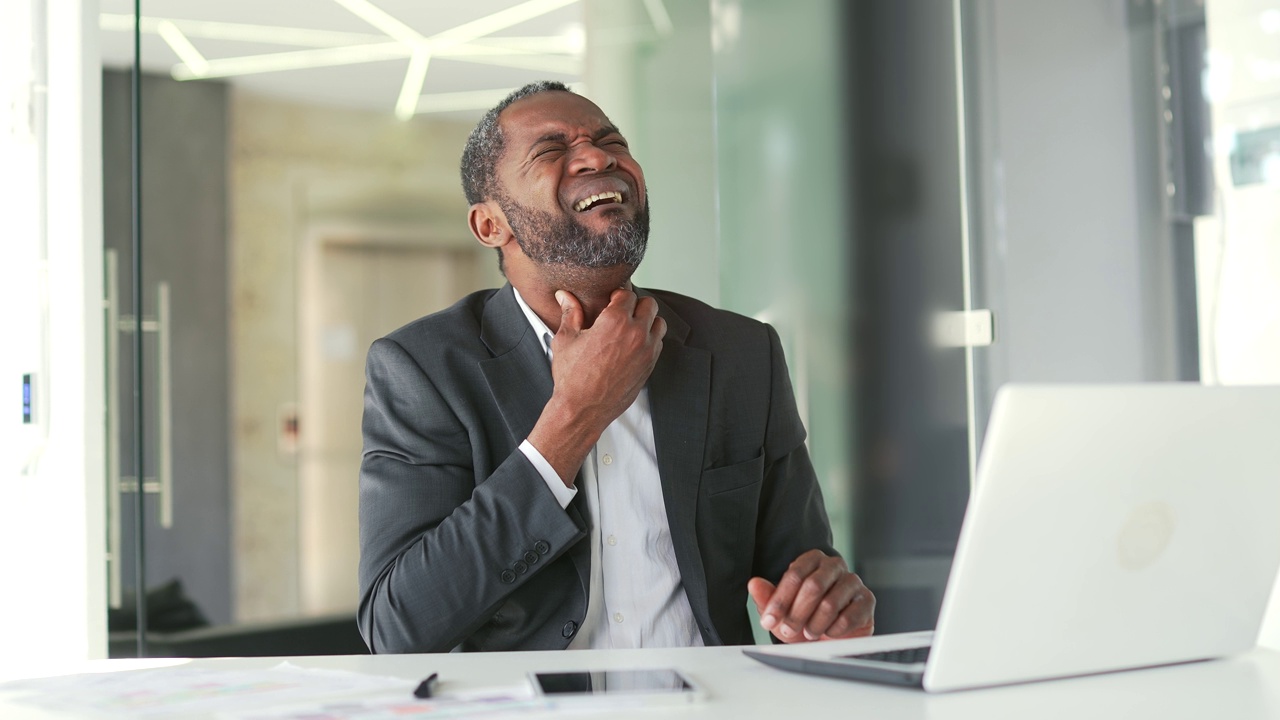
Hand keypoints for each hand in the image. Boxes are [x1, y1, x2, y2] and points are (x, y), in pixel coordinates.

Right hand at [528, 289, 665, 482]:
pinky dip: (649, 339)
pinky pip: (658, 343)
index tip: (610, 300)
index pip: (627, 294)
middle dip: (635, 305)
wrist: (583, 410)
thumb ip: (570, 313)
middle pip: (649, 304)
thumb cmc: (572, 377)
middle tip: (620, 313)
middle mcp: (636, 334)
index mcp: (615, 322)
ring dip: (647, 321)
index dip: (617, 295)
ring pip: (659, 323)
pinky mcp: (650, 366)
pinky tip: (632, 345)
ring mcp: (647, 351)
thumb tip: (564, 295)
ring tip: (629, 328)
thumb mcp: (566, 340)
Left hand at [748, 549, 874, 641]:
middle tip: (788, 630)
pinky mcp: (867, 600)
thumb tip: (754, 583)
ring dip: (815, 624)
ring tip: (809, 633)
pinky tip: (829, 633)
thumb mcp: (781, 611)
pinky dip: (834, 630)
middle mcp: (834, 565)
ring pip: (830, 603)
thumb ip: (767, 597)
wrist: (831, 638)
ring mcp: (853, 581)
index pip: (795, 575)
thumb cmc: (805, 619)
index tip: (769, 620)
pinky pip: (849, 616)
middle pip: (813, 586)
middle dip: (796, 613)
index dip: (780, 600)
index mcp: (812, 560)